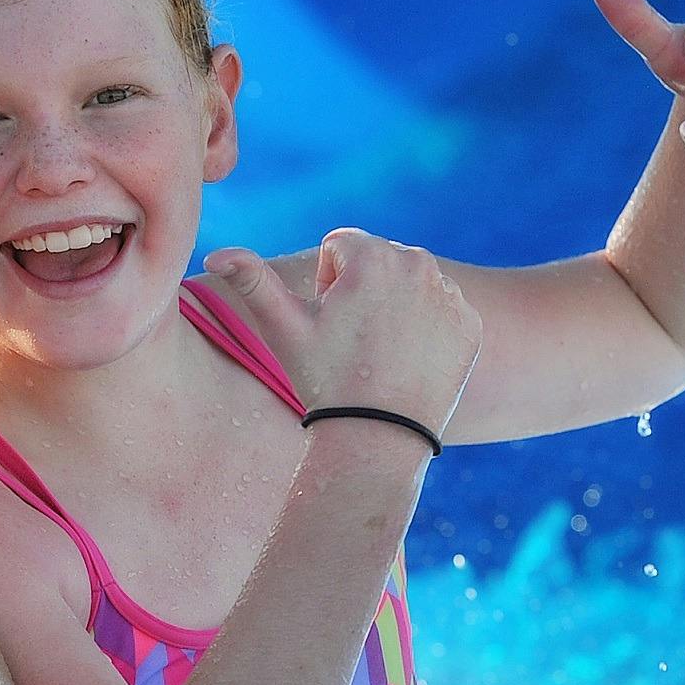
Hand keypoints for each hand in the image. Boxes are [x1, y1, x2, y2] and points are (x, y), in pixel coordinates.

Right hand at [203, 230, 479, 436]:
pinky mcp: (471, 322)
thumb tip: (214, 255)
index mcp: (373, 255)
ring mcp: (451, 294)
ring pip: (410, 283)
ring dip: (395, 306)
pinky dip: (427, 327)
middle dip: (362, 291)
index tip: (331, 325)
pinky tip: (410, 360)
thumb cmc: (325, 380)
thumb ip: (250, 280)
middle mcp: (419, 263)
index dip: (326, 286)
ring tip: (382, 353)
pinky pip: (442, 308)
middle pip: (377, 261)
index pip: (340, 247)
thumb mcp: (283, 329)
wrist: (381, 437)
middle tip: (355, 343)